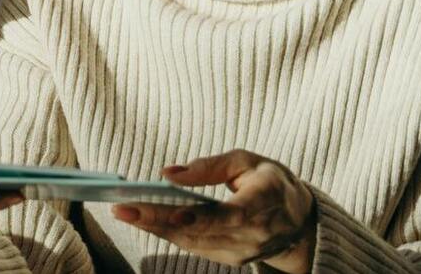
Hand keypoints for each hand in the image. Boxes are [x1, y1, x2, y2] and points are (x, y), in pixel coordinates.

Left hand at [111, 151, 317, 273]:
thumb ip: (210, 166)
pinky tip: (143, 220)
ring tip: (124, 211)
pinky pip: (194, 246)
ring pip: (192, 242)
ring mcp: (243, 251)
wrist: (297, 221)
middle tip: (122, 207)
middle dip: (159, 220)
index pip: (232, 215)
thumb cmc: (270, 182)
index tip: (174, 213)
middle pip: (201, 231)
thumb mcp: (247, 161)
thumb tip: (169, 174)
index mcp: (266, 201)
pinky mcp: (231, 259)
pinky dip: (166, 233)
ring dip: (155, 228)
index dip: (202, 217)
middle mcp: (255, 233)